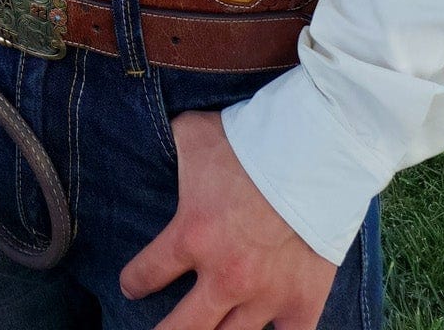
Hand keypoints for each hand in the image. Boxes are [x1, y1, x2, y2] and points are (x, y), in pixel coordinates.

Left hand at [119, 110, 336, 329]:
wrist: (312, 156)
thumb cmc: (248, 142)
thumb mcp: (194, 133)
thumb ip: (172, 145)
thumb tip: (154, 135)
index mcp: (192, 236)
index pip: (147, 274)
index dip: (134, 283)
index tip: (130, 288)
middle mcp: (224, 276)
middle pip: (183, 327)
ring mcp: (265, 295)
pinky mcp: (302, 302)